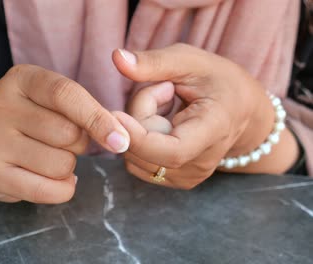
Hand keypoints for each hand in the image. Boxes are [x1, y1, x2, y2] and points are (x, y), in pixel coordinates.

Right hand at [0, 64, 129, 203]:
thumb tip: (119, 140)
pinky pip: (47, 190)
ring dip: (68, 167)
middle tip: (62, 141)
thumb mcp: (54, 101)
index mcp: (21, 79)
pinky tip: (50, 178)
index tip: (121, 140)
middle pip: (67, 133)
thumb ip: (86, 111)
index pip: (66, 95)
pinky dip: (62, 188)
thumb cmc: (34, 120)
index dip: (98, 119)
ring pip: (61, 164)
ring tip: (47, 157)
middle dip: (79, 143)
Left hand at [112, 44, 297, 188]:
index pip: (171, 151)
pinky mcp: (174, 179)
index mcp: (213, 132)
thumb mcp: (191, 61)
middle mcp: (201, 163)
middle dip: (140, 113)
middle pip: (145, 148)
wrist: (242, 111)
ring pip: (135, 155)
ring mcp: (188, 176)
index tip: (114, 115)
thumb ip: (154, 62)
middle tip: (164, 87)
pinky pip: (136, 161)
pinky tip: (163, 123)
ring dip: (139, 126)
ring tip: (167, 105)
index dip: (138, 137)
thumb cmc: (217, 81)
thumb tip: (116, 58)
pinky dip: (140, 140)